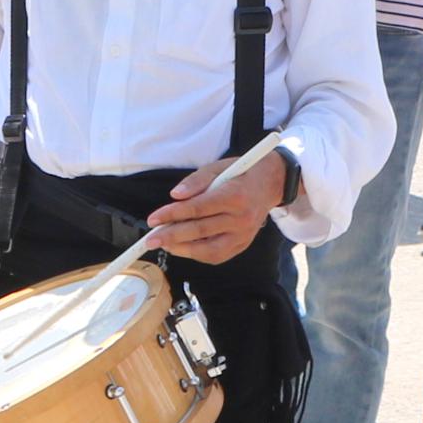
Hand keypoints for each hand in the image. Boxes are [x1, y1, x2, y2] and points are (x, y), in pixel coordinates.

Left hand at [153, 146, 293, 265]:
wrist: (271, 184)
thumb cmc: (241, 173)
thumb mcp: (219, 167)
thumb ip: (196, 181)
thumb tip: (175, 196)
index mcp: (235, 195)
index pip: (198, 208)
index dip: (173, 214)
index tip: (153, 219)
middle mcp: (241, 218)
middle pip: (200, 231)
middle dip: (171, 236)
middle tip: (150, 239)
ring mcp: (244, 235)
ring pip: (208, 249)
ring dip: (182, 249)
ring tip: (164, 244)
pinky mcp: (243, 244)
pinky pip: (217, 255)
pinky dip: (197, 254)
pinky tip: (183, 248)